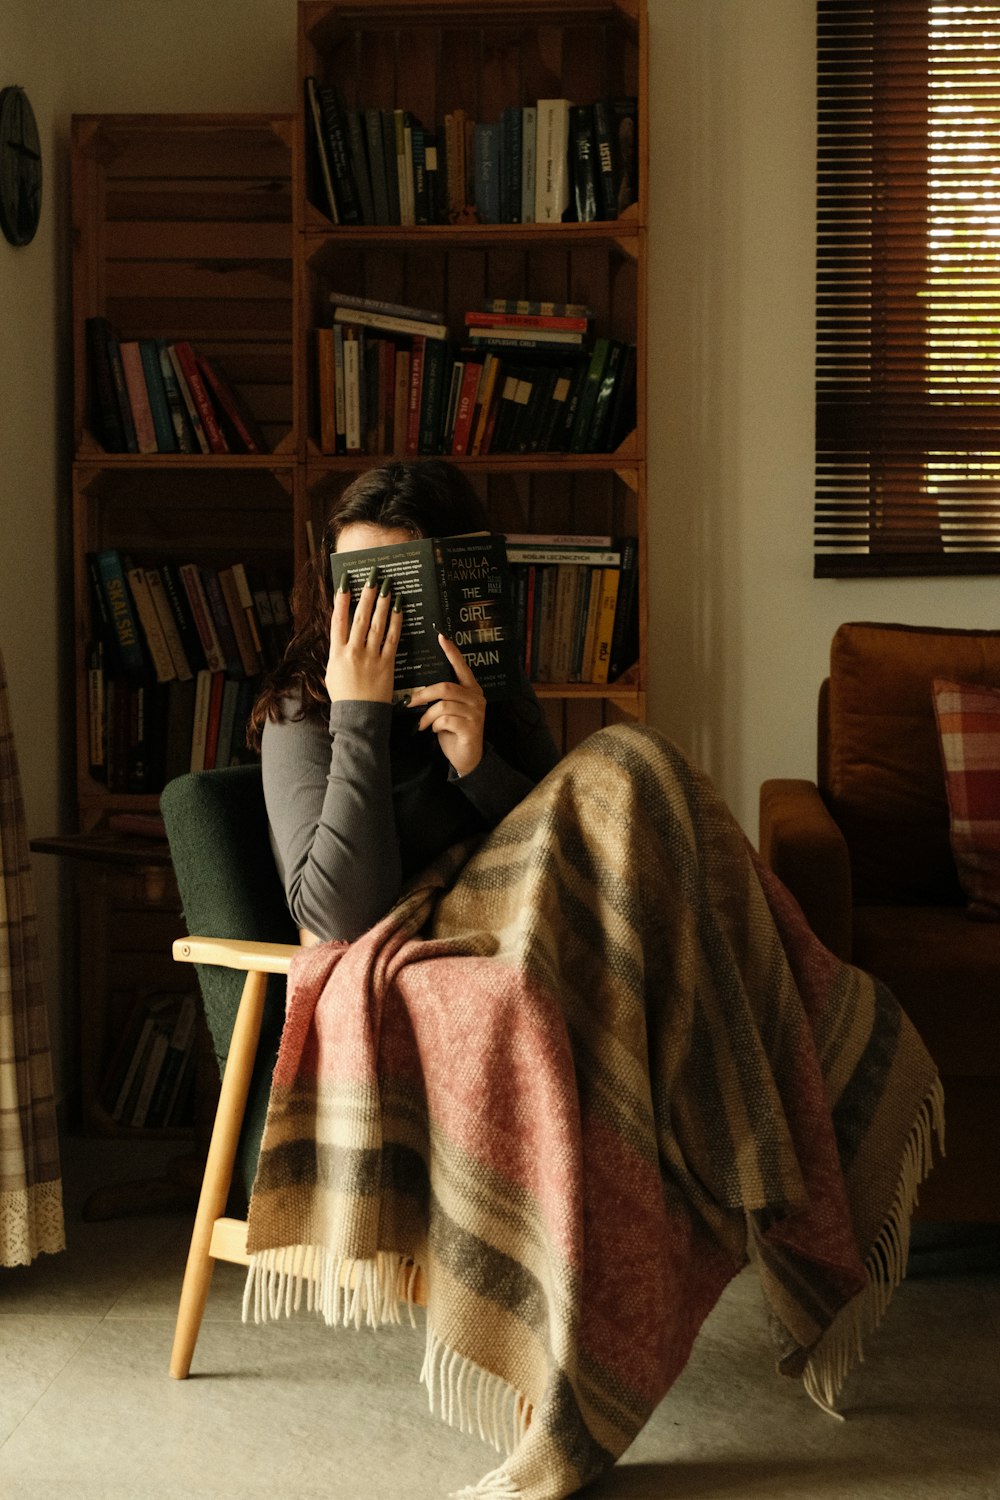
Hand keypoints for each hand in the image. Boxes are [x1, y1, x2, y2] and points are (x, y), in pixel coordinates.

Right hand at [325, 572, 401, 703]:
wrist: (359, 716)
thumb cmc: (344, 696)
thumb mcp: (332, 673)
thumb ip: (337, 653)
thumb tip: (342, 634)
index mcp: (337, 653)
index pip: (338, 621)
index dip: (341, 601)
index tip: (345, 583)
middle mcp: (353, 652)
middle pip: (360, 617)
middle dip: (367, 595)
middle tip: (373, 578)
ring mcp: (371, 657)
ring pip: (377, 624)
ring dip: (383, 604)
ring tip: (388, 587)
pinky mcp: (387, 664)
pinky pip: (392, 639)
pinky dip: (396, 622)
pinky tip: (399, 609)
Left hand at [407, 634, 485, 777]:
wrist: (467, 758)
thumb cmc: (453, 732)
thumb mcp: (447, 711)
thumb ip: (442, 697)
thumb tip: (418, 690)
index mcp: (471, 690)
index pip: (461, 667)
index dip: (452, 652)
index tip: (441, 637)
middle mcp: (476, 698)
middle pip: (445, 687)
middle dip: (423, 695)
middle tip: (409, 702)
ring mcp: (476, 713)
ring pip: (443, 705)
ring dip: (428, 716)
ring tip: (424, 724)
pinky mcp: (471, 728)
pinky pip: (445, 720)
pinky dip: (434, 725)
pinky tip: (435, 731)